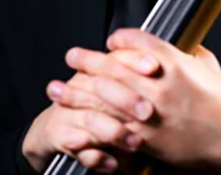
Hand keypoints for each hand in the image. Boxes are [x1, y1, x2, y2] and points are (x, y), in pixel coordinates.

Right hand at [22, 49, 159, 172]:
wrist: (56, 126)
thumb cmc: (95, 102)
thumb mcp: (113, 81)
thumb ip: (135, 69)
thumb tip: (164, 59)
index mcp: (98, 67)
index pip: (116, 56)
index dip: (135, 59)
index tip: (154, 66)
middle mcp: (81, 84)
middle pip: (103, 86)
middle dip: (127, 98)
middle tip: (148, 111)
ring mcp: (69, 111)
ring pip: (91, 118)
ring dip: (115, 131)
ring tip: (135, 142)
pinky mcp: (60, 136)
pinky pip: (77, 148)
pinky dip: (96, 157)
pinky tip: (113, 163)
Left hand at [54, 29, 220, 171]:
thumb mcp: (207, 66)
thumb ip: (189, 53)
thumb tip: (178, 44)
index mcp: (174, 63)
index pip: (138, 41)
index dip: (121, 38)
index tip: (111, 39)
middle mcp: (157, 85)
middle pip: (113, 68)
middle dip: (88, 62)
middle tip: (72, 56)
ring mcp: (148, 114)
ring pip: (104, 100)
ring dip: (77, 94)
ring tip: (57, 89)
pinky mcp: (144, 139)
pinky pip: (109, 132)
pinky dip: (88, 129)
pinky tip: (72, 126)